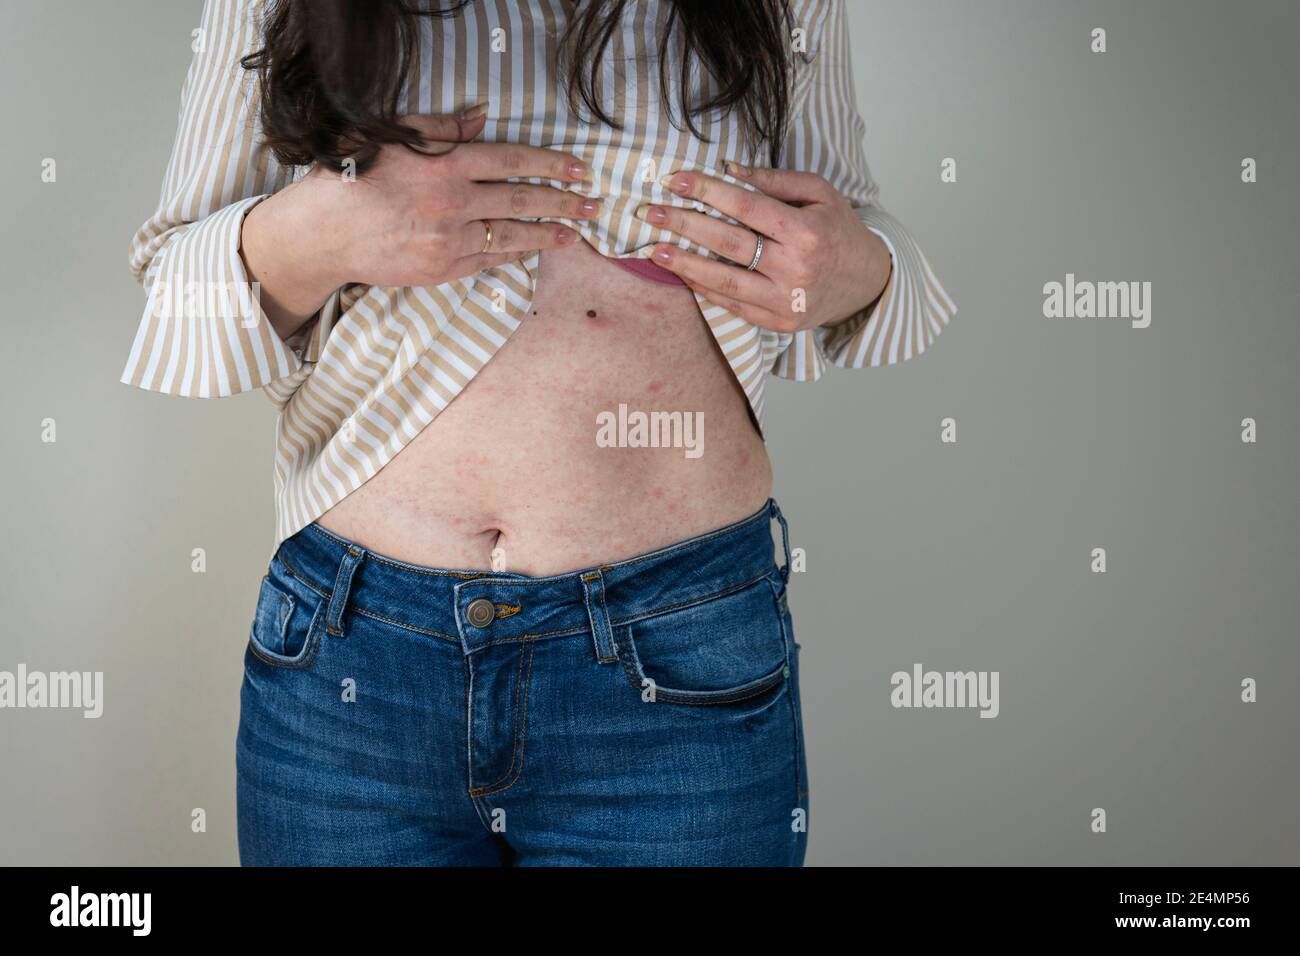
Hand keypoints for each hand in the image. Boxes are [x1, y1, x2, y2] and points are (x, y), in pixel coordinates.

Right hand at [244, 108, 601, 336]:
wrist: (323, 234)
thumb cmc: (352, 176)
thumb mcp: (391, 136)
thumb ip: (440, 128)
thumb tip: (481, 118)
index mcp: (444, 164)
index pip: (512, 160)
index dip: (550, 164)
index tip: (579, 168)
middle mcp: (453, 203)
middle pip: (522, 200)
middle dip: (563, 202)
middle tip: (593, 204)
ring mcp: (450, 240)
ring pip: (512, 235)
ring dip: (548, 235)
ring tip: (574, 234)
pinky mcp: (443, 269)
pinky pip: (490, 259)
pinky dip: (514, 253)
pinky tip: (532, 249)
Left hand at [637, 162, 891, 332]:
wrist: (865, 281)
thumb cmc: (836, 230)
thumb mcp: (819, 193)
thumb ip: (774, 180)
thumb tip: (727, 169)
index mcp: (806, 231)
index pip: (746, 207)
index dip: (707, 192)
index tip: (674, 180)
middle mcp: (795, 268)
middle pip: (728, 243)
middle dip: (684, 225)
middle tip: (650, 213)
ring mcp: (785, 300)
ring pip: (724, 280)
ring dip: (684, 264)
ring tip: (654, 249)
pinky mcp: (778, 322)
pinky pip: (732, 304)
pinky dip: (703, 288)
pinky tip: (681, 272)